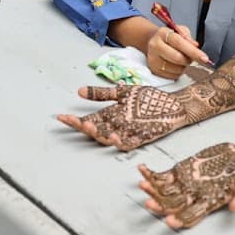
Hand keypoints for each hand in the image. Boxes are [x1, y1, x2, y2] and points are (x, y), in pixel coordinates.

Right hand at [57, 84, 194, 150]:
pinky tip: (111, 136)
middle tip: (73, 121)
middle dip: (82, 127)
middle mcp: (116, 126)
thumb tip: (79, 91)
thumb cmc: (148, 99)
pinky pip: (127, 144)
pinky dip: (118, 142)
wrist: (174, 104)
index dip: (75, 120)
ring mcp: (128, 133)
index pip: (88, 118)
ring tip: (88, 125)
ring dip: (97, 134)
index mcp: (110, 115)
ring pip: (107, 138)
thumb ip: (102, 93)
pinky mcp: (141, 138)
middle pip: (95, 130)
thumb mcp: (123, 92)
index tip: (60, 116)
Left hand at [138, 141, 234, 228]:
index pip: (191, 217)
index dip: (180, 220)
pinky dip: (152, 174)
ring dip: (152, 190)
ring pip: (164, 192)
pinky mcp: (181, 172)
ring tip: (142, 184)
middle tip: (149, 204)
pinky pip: (163, 176)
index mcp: (208, 204)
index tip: (170, 221)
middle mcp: (193, 198)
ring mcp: (185, 185)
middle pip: (172, 206)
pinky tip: (142, 169)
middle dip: (160, 206)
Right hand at [145, 23, 210, 79]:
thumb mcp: (179, 31)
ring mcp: (153, 59)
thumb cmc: (170, 37)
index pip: (179, 43)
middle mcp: (155, 46)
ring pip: (177, 69)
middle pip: (178, 58)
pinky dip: (178, 72)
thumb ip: (188, 38)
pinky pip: (173, 76)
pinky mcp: (154, 70)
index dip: (193, 52)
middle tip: (191, 57)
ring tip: (181, 59)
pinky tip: (175, 65)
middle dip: (189, 59)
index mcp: (163, 33)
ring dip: (184, 66)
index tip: (205, 58)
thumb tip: (196, 46)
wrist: (153, 42)